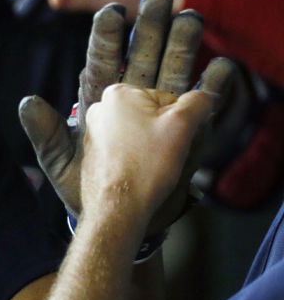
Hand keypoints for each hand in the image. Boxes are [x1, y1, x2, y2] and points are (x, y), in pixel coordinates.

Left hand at [17, 0, 230, 232]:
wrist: (115, 218)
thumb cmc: (81, 187)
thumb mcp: (57, 160)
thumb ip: (46, 131)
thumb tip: (26, 101)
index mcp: (98, 100)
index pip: (102, 59)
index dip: (107, 35)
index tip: (111, 10)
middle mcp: (129, 100)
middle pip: (142, 55)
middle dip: (151, 25)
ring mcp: (158, 114)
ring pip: (173, 71)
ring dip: (184, 44)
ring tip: (192, 15)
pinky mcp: (182, 133)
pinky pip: (201, 106)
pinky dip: (212, 87)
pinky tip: (222, 66)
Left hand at [80, 84, 214, 227]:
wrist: (117, 206)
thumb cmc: (146, 166)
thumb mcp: (182, 126)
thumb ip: (197, 103)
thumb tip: (204, 95)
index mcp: (119, 93)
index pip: (167, 100)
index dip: (178, 122)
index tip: (172, 140)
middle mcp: (101, 107)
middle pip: (151, 115)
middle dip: (163, 134)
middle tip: (161, 155)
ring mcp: (94, 129)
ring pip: (139, 132)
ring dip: (150, 146)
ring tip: (149, 165)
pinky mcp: (94, 150)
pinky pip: (125, 147)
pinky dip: (135, 156)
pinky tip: (137, 170)